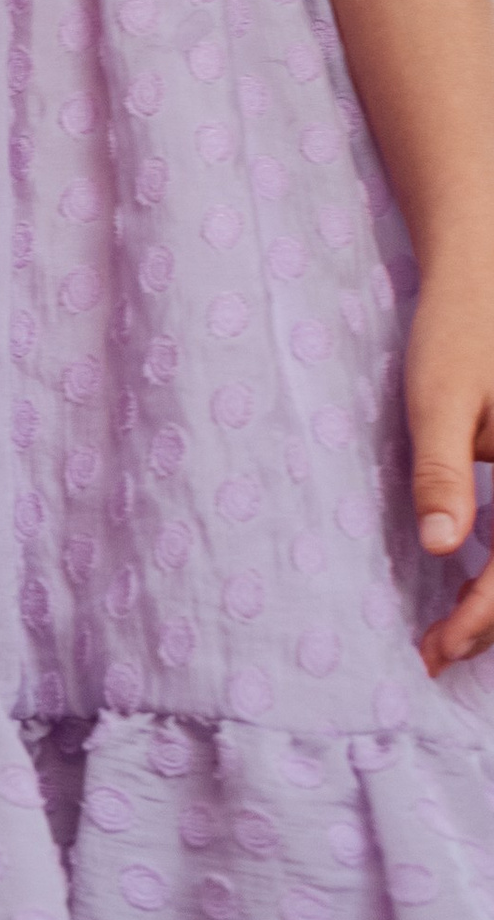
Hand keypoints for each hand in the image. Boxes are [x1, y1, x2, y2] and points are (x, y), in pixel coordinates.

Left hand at [410, 245, 493, 672]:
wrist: (486, 268)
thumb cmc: (460, 327)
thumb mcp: (438, 397)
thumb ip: (441, 472)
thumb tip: (442, 548)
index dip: (480, 618)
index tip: (432, 649)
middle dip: (493, 621)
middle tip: (436, 652)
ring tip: (455, 631)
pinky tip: (478, 580)